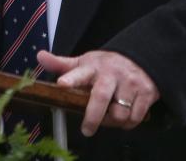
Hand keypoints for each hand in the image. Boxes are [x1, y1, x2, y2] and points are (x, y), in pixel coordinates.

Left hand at [37, 49, 158, 135]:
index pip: (79, 71)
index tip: (62, 84)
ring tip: (108, 117)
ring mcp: (130, 82)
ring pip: (119, 113)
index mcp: (93, 66)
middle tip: (86, 129)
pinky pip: (135, 117)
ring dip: (112, 122)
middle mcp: (112, 73)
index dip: (70, 78)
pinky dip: (128, 123)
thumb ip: (62, 64)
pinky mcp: (146, 93)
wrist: (141, 59)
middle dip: (93, 117)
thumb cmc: (107, 65)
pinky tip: (124, 117)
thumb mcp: (84, 62)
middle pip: (101, 97)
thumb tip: (40, 56)